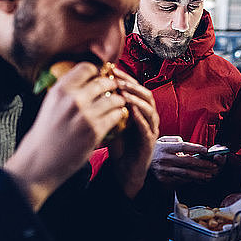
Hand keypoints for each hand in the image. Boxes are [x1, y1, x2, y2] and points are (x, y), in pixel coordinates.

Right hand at [4, 62, 127, 210]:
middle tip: (114, 88)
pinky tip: (118, 115)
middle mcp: (73, 100)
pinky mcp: (95, 131)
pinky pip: (115, 116)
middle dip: (111, 84)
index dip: (96, 71)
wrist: (40, 161)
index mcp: (60, 90)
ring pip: (113, 99)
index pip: (86, 67)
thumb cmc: (45, 133)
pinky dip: (119, 114)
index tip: (99, 76)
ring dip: (118, 100)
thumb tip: (87, 78)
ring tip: (119, 102)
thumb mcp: (50, 103)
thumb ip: (67, 90)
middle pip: (103, 82)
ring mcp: (85, 116)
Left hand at [107, 68, 158, 198]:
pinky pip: (147, 127)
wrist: (124, 170)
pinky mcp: (150, 142)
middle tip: (118, 80)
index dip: (125, 78)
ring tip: (123, 94)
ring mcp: (151, 129)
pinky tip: (130, 112)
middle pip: (146, 94)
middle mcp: (147, 116)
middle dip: (132, 85)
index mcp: (138, 109)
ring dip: (136, 99)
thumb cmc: (117, 145)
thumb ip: (105, 107)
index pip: (135, 87)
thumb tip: (89, 88)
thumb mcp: (110, 121)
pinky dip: (139, 118)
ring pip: (149, 108)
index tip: (111, 70)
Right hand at [150, 136, 221, 185]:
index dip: (196, 148)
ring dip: (199, 174)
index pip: (183, 146)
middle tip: (213, 165)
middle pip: (187, 161)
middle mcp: (164, 158)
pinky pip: (179, 180)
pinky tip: (198, 180)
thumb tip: (186, 142)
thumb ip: (174, 140)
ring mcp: (163, 170)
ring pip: (185, 173)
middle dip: (202, 164)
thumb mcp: (160, 141)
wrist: (136, 164)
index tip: (207, 150)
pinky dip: (190, 180)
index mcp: (165, 147)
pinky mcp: (163, 179)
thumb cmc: (152, 151)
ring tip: (209, 175)